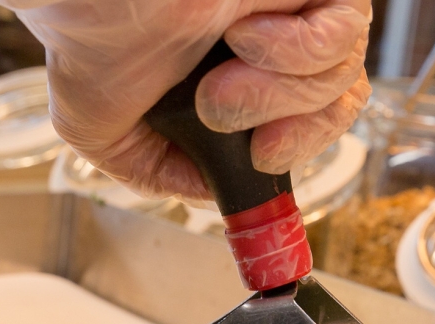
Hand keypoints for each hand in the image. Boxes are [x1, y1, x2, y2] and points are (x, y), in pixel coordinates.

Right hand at [0, 0, 370, 200]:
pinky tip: (243, 38)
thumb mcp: (107, 137)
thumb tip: (215, 193)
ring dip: (279, 97)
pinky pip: (345, 29)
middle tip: (254, 142)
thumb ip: (161, 173)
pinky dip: (297, 50)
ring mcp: (293, 9)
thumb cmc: (89, 40)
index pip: (314, 120)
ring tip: (219, 87)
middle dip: (298, 139)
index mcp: (241, 78)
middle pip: (342, 105)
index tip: (264, 166)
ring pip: (343, 75)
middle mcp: (274, 43)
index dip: (299, 149)